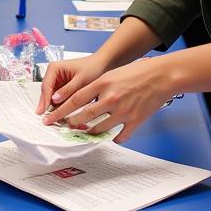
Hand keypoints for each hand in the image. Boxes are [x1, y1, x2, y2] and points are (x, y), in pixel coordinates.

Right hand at [37, 54, 107, 120]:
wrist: (102, 65)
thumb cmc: (92, 68)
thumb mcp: (80, 80)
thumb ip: (67, 90)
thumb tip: (54, 100)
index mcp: (54, 68)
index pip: (46, 86)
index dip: (44, 100)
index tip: (43, 112)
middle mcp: (53, 74)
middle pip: (46, 92)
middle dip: (46, 105)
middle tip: (46, 119)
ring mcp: (57, 81)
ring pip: (51, 97)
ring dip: (52, 107)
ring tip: (52, 119)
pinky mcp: (62, 87)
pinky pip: (58, 98)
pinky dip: (59, 105)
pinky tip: (60, 114)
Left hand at [40, 58, 175, 143]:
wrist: (161, 76)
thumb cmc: (137, 72)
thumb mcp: (111, 74)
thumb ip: (96, 87)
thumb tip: (81, 99)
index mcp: (102, 83)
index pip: (75, 99)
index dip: (61, 110)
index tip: (50, 117)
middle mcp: (110, 98)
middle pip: (84, 115)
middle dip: (70, 123)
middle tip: (62, 127)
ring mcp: (122, 111)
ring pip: (99, 128)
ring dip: (90, 132)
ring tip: (85, 132)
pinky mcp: (135, 121)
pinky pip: (120, 136)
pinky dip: (114, 138)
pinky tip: (112, 137)